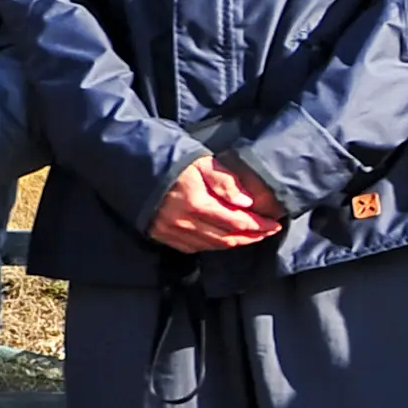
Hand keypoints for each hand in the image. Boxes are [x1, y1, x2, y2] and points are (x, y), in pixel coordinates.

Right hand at [145, 154, 286, 253]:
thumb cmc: (173, 160)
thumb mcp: (201, 161)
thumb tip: (246, 202)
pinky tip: (223, 239)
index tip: (274, 225)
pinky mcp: (161, 235)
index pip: (237, 221)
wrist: (133, 165)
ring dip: (234, 243)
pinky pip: (193, 248)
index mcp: (197, 203)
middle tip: (268, 232)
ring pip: (211, 245)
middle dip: (251, 237)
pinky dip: (213, 246)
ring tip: (251, 237)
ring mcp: (171, 232)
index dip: (258, 226)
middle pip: (227, 238)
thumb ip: (224, 181)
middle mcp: (184, 222)